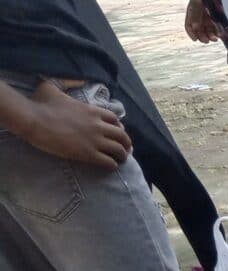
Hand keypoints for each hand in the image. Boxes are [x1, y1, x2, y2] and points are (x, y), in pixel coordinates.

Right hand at [18, 82, 132, 168]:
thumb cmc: (41, 104)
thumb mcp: (53, 86)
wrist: (33, 120)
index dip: (118, 127)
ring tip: (120, 160)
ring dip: (122, 155)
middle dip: (126, 143)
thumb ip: (67, 82)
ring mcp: (94, 140)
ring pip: (119, 150)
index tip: (117, 133)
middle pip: (122, 136)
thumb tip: (78, 79)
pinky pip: (108, 162)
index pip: (115, 120)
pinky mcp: (88, 154)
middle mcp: (98, 125)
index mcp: (92, 111)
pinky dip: (113, 165)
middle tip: (125, 149)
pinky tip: (111, 166)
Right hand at [185, 0, 217, 42]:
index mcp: (193, 11)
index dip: (191, 33)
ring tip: (215, 38)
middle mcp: (201, 15)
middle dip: (203, 36)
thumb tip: (195, 27)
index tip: (195, 39)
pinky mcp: (220, 17)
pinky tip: (222, 35)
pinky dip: (220, 32)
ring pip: (210, 30)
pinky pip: (219, 27)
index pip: (189, 25)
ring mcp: (211, 16)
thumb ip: (195, 14)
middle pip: (200, 29)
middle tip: (207, 40)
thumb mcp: (197, 3)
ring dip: (212, 36)